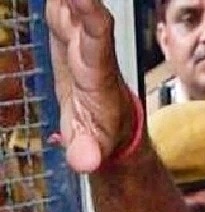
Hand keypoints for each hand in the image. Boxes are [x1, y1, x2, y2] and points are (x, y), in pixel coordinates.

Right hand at [45, 0, 133, 171]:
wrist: (110, 124)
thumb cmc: (104, 133)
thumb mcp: (94, 146)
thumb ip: (89, 151)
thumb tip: (85, 163)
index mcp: (98, 70)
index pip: (97, 34)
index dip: (88, 10)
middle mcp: (91, 48)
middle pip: (82, 10)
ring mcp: (78, 39)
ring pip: (69, 5)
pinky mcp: (66, 36)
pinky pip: (59, 8)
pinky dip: (56, 0)